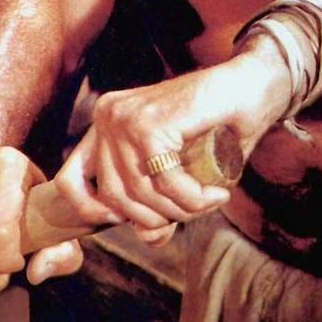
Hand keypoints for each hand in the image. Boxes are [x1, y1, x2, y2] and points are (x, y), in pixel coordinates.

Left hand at [52, 50, 289, 237]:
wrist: (251, 84)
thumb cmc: (217, 125)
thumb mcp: (177, 170)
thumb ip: (156, 200)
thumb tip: (148, 237)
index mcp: (106, 122)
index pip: (69, 179)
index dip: (91, 212)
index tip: (133, 222)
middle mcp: (108, 116)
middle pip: (112, 197)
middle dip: (155, 217)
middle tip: (192, 209)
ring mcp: (126, 117)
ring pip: (140, 194)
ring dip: (180, 210)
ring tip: (210, 199)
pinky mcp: (152, 122)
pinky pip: (166, 183)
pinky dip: (194, 199)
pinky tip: (216, 194)